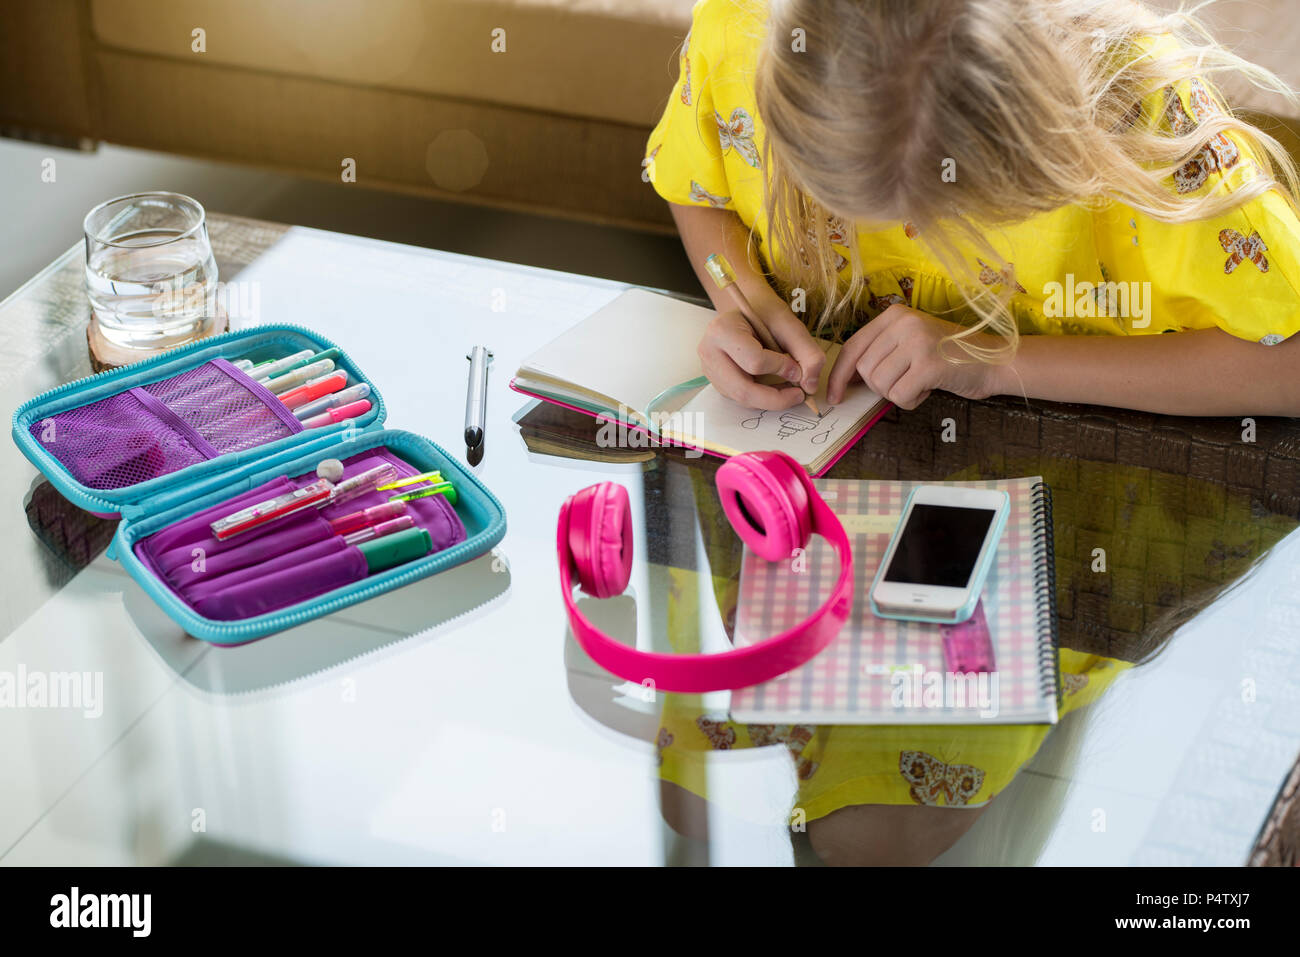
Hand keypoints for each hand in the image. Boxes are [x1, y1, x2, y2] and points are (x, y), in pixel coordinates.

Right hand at [698, 306, 825, 409]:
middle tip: (799, 395)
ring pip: (742, 398)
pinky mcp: (715, 381)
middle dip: (775, 398)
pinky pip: (740, 398)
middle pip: (743, 389)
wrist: (747, 310)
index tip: (798, 369)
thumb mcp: (789, 324)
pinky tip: (774, 387)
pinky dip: (761, 398)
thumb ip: (806, 352)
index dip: (781, 369)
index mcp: (722, 330)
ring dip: (769, 400)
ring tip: (789, 390)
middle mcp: (709, 352)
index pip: (754, 361)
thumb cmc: (765, 313)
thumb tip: (810, 386)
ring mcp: (709, 369)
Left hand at [826, 305, 1004, 408]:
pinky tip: (929, 388)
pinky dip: (911, 401)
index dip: (839, 375)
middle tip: (907, 381)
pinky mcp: (928, 364)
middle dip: (881, 386)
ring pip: (880, 384)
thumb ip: (880, 353)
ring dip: (898, 393)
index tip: (834, 396)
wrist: (995, 361)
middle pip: (865, 370)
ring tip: (921, 382)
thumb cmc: (949, 357)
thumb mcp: (910, 343)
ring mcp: (916, 341)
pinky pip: (899, 395)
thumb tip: (844, 379)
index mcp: (893, 315)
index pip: (852, 347)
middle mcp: (902, 323)